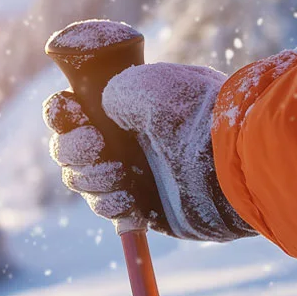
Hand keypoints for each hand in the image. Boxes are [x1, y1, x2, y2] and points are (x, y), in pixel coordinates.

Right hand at [43, 62, 256, 241]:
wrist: (234, 162)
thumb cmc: (194, 114)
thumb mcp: (146, 86)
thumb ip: (108, 92)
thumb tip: (98, 110)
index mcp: (125, 105)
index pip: (73, 108)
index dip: (62, 113)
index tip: (72, 114)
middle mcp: (126, 138)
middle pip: (69, 148)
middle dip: (74, 150)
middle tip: (98, 149)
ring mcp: (133, 173)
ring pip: (82, 180)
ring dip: (92, 179)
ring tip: (119, 178)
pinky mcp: (144, 208)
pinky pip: (107, 209)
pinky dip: (111, 206)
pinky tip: (130, 202)